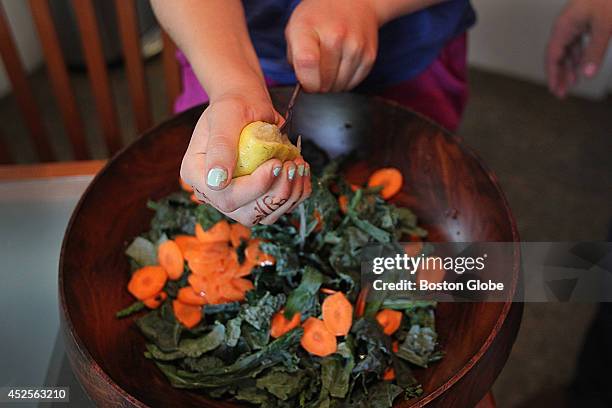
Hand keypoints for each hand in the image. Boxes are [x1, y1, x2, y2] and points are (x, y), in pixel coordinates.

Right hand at [180, 88, 311, 224]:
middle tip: (291, 165)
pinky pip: (280, 208)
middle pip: (246, 214)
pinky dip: (297, 192)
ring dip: (290, 194)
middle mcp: (214, 192)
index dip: (254, 187)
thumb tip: (216, 181)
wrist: (248, 105)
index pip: (224, 197)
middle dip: (275, 194)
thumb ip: (220, 146)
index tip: (276, 164)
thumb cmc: (234, 105)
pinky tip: (301, 169)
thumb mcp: (226, 117)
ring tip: (298, 165)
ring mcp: (238, 198)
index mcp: (196, 174)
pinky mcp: (258, 198)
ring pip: (266, 216)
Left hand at [285, 0, 378, 91]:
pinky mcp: (369, 56)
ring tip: (329, 68)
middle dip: (318, 85)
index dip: (306, 82)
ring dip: (332, 85)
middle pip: (324, 82)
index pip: (307, 64)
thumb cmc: (319, 18)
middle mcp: (335, 36)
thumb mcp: (295, 29)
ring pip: (339, 86)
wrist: (354, 2)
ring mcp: (355, 47)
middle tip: (316, 73)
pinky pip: (353, 84)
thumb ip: (294, 58)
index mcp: (309, 28)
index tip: (306, 82)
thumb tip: (304, 84)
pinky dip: (345, 82)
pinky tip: (341, 68)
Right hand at [546, 0, 611, 97]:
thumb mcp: (604, 26)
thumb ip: (595, 51)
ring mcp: (573, 24)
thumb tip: (587, 73)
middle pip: (556, 56)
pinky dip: (577, 58)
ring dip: (568, 68)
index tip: (555, 89)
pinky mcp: (582, 22)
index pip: (553, 56)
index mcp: (564, 26)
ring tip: (571, 84)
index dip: (553, 75)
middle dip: (559, 75)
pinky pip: (575, 44)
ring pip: (566, 51)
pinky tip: (580, 66)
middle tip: (561, 93)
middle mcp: (565, 26)